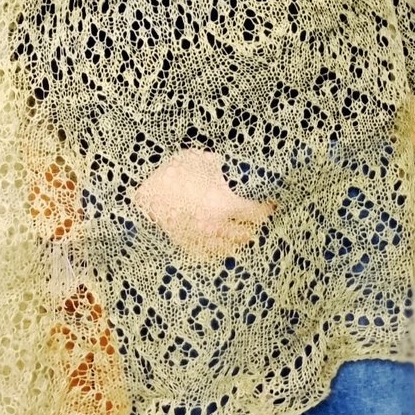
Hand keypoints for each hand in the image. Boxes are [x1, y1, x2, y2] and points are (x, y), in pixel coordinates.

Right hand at [131, 148, 276, 258]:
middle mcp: (218, 226)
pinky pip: (212, 254)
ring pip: (231, 248)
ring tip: (244, 234)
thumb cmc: (171, 175)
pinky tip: (222, 244)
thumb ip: (216, 164)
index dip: (267, 210)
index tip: (272, 206)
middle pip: (247, 234)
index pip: (256, 213)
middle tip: (258, 220)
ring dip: (239, 240)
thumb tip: (223, 165)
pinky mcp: (189, 246)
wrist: (142, 196)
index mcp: (224, 204)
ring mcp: (203, 240)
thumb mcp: (197, 159)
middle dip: (255, 227)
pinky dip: (221, 250)